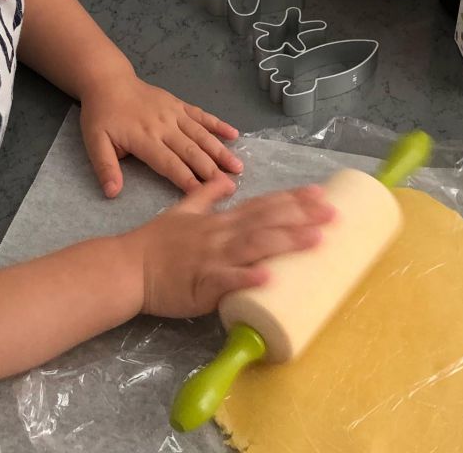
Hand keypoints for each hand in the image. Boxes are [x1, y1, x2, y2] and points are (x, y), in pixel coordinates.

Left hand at [79, 74, 242, 197]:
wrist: (108, 81)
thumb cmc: (101, 115)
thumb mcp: (94, 142)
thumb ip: (105, 167)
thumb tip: (113, 193)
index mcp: (144, 138)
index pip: (168, 163)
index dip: (186, 179)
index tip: (203, 194)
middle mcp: (163, 126)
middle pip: (190, 151)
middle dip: (211, 170)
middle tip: (231, 186)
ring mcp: (174, 113)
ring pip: (201, 134)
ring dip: (220, 151)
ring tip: (237, 166)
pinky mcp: (179, 104)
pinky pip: (201, 115)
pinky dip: (218, 124)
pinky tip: (234, 134)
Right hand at [121, 177, 334, 317]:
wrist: (129, 267)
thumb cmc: (156, 243)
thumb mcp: (182, 211)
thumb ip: (207, 195)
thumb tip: (228, 179)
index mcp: (220, 220)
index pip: (262, 205)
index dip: (292, 199)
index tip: (320, 194)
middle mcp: (221, 235)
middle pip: (266, 222)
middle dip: (301, 217)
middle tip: (334, 214)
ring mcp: (212, 258)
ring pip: (254, 246)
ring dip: (286, 242)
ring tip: (316, 240)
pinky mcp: (202, 284)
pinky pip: (227, 281)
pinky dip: (248, 279)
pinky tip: (270, 279)